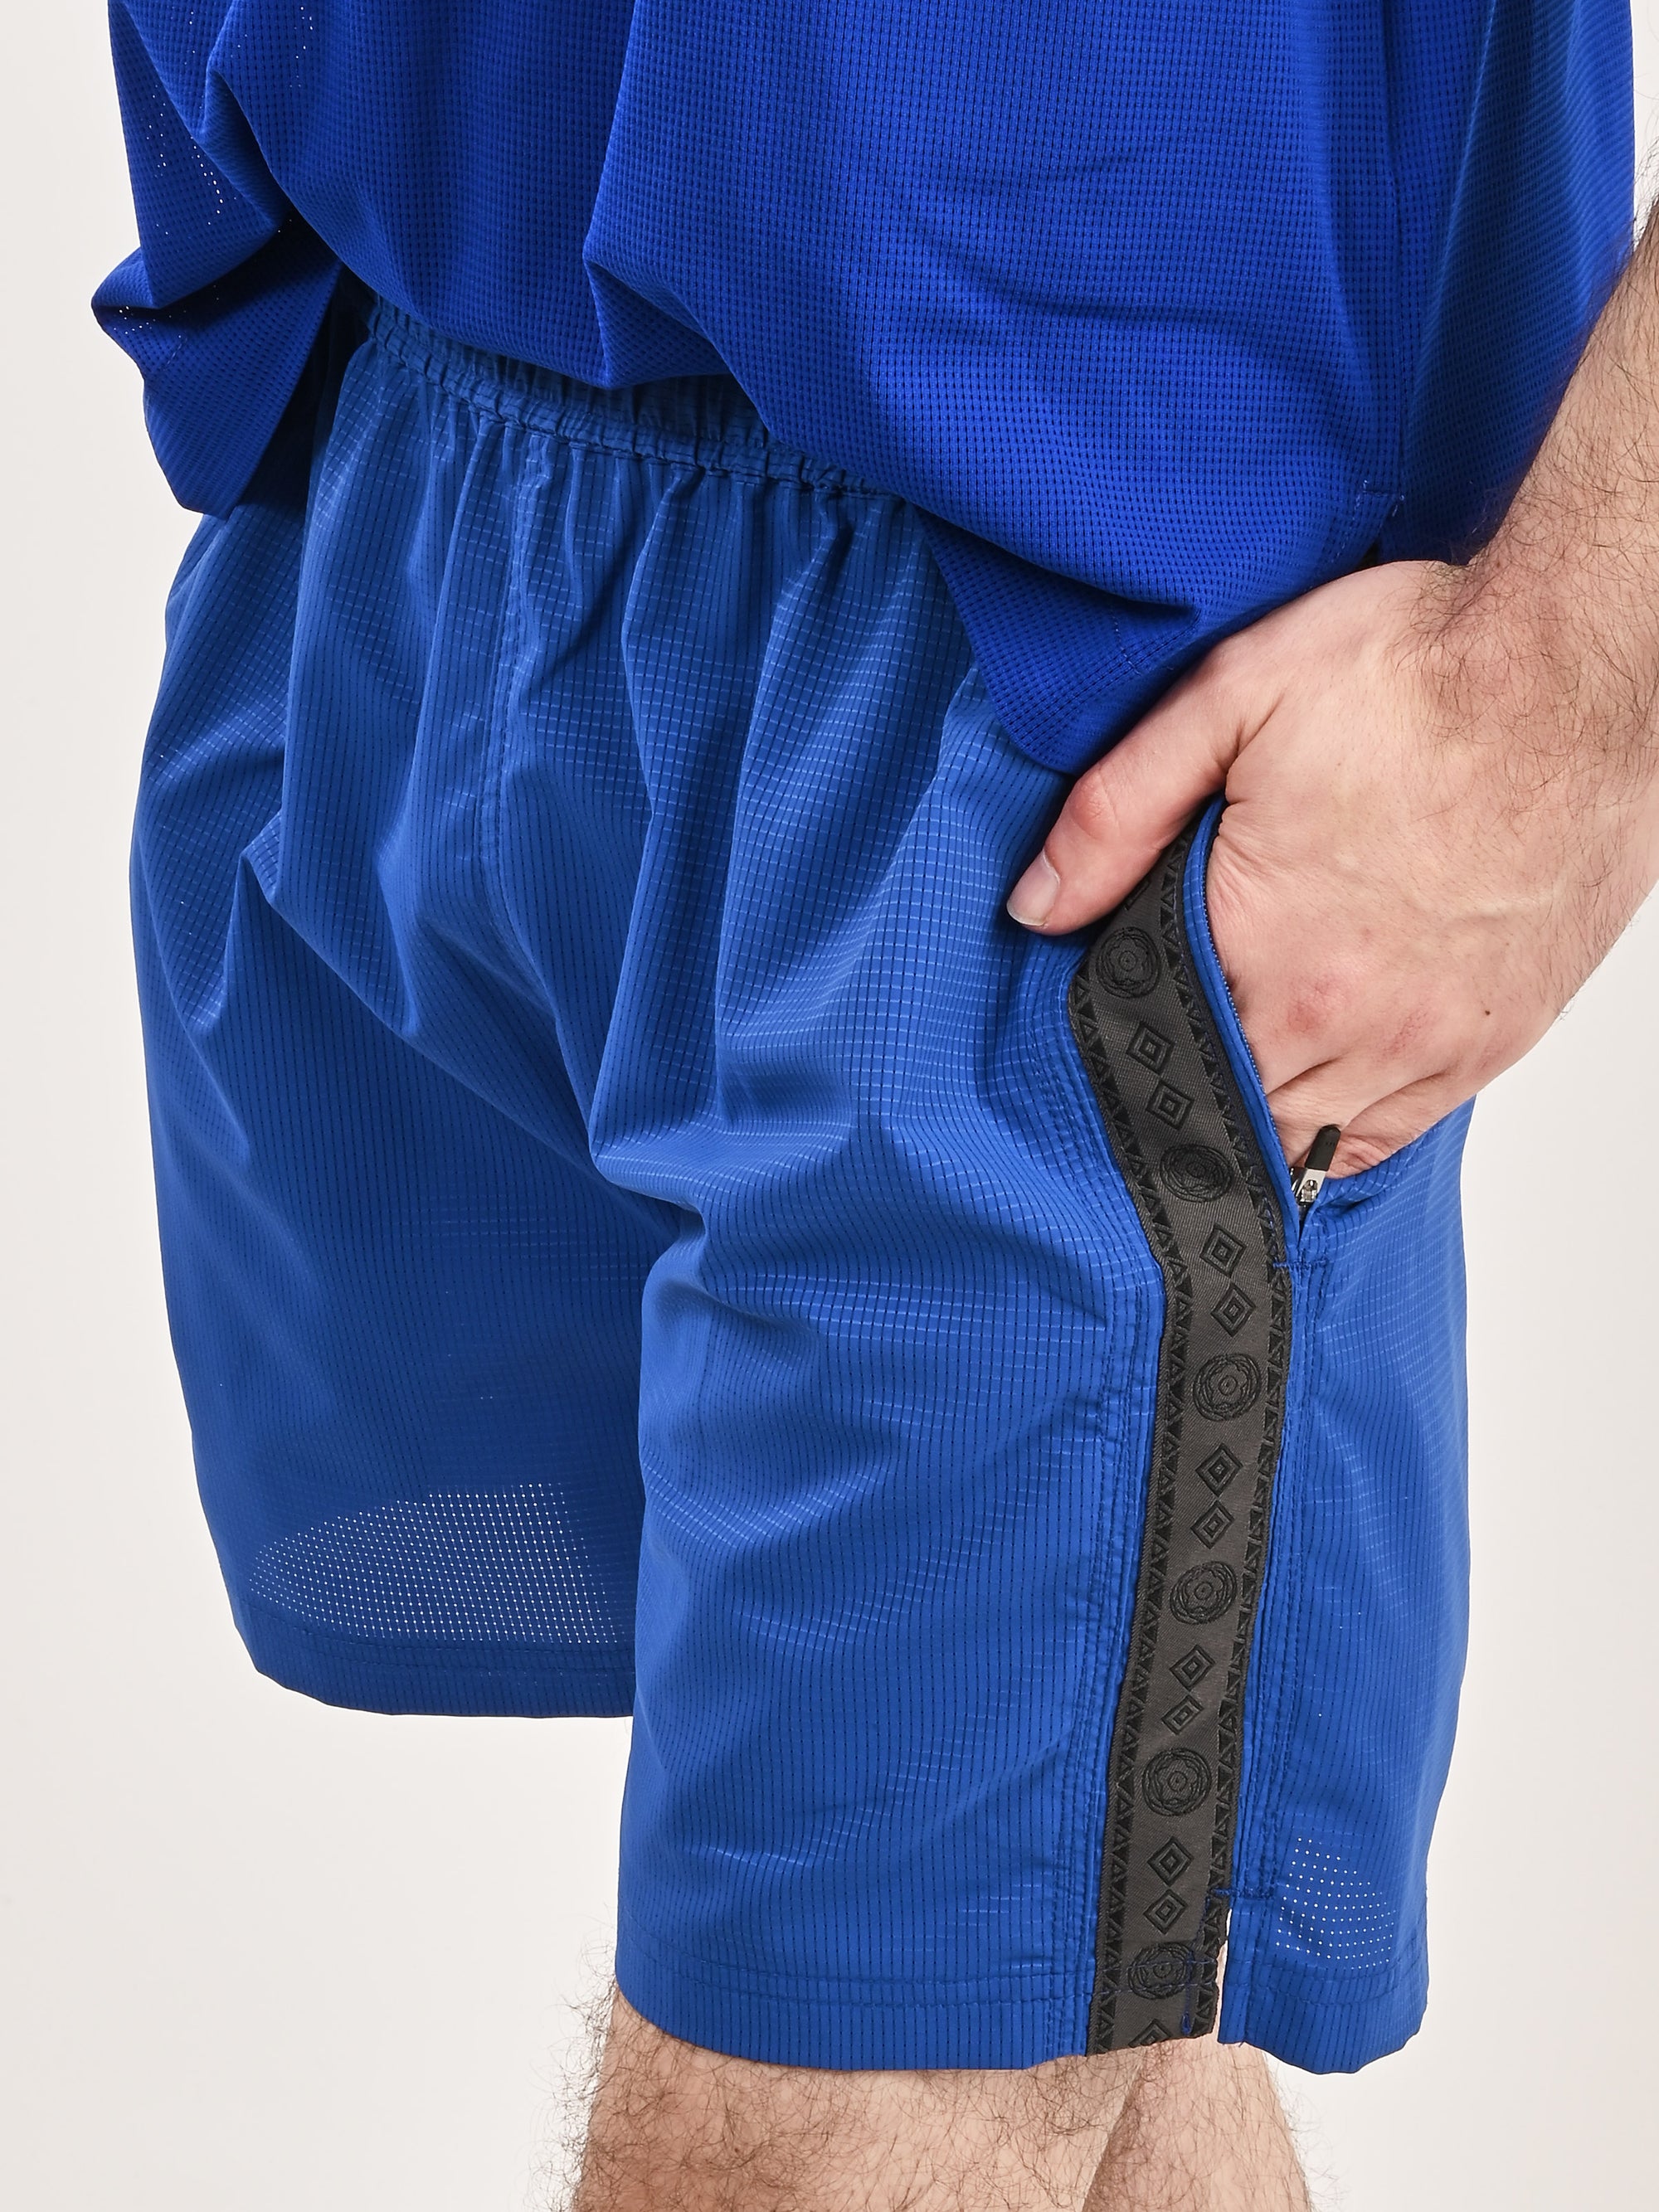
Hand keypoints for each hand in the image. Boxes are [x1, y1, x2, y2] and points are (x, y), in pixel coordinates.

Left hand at [1006, 558, 1658, 1176]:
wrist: (1577, 664)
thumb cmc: (1416, 670)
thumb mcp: (1227, 701)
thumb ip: (1115, 813)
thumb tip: (1035, 905)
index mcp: (1265, 950)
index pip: (1156, 1048)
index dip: (1125, 1035)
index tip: (1112, 1011)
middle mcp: (1347, 1021)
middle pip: (1228, 1104)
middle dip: (1185, 1077)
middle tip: (1162, 1037)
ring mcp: (1429, 1041)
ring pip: (1307, 1134)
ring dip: (1260, 1108)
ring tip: (1231, 1064)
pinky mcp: (1496, 1036)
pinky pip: (1395, 1130)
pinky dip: (1344, 1124)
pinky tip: (1313, 1089)